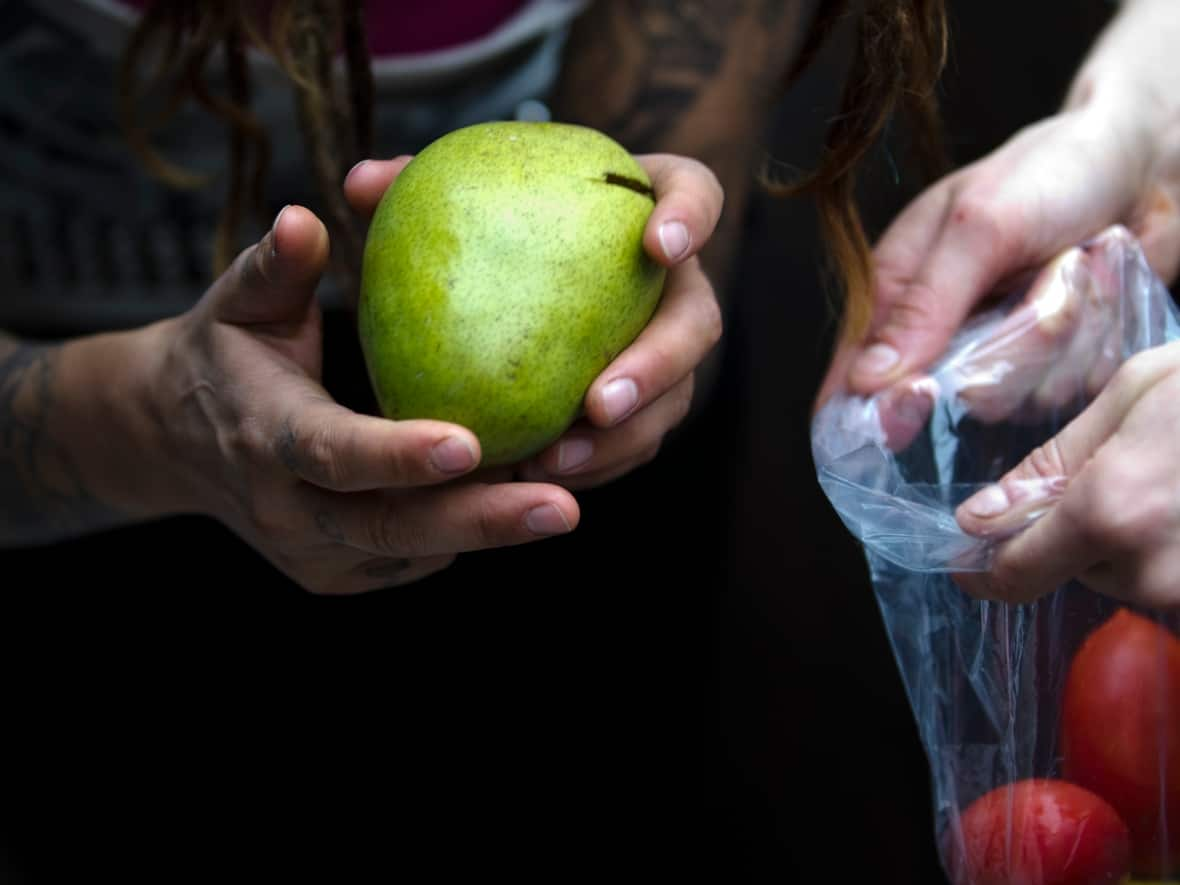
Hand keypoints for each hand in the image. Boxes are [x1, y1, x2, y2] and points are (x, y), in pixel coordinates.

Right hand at [150, 201, 578, 594]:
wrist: (172, 442)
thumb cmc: (225, 357)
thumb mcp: (238, 306)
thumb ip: (275, 268)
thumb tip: (305, 220)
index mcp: (265, 437)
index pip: (333, 453)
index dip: (398, 455)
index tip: (469, 443)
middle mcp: (288, 510)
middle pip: (391, 527)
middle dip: (481, 521)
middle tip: (563, 508)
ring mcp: (313, 553)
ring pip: (415, 550)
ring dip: (490, 529)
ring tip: (563, 500)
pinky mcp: (339, 575)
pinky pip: (415, 558)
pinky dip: (467, 533)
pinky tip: (521, 500)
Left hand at [345, 152, 724, 489]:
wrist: (504, 289)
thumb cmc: (485, 229)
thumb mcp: (447, 204)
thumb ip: (412, 189)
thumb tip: (360, 184)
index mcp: (641, 211)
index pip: (693, 196)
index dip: (690, 218)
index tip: (657, 246)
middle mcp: (668, 285)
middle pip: (697, 320)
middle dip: (660, 363)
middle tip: (602, 401)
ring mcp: (662, 350)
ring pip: (675, 397)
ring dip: (626, 436)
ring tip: (558, 462)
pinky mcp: (643, 406)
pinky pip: (634, 441)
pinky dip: (596, 464)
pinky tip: (538, 479)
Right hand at [816, 100, 1179, 411]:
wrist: (1148, 166)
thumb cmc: (1054, 172)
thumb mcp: (980, 228)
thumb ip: (925, 305)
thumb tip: (866, 379)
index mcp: (898, 291)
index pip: (855, 375)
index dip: (874, 405)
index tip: (917, 402)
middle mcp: (941, 332)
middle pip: (943, 399)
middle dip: (1002, 351)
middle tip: (1041, 296)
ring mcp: (996, 353)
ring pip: (1011, 398)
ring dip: (1058, 339)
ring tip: (1075, 271)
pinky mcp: (1048, 367)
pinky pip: (1061, 393)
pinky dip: (1090, 344)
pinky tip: (1099, 292)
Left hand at [953, 340, 1179, 608]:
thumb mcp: (1135, 394)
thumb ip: (1053, 462)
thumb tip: (980, 519)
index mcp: (1111, 513)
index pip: (1015, 576)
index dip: (986, 571)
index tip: (972, 563)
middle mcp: (1152, 571)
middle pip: (1074, 570)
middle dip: (1079, 528)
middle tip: (1133, 467)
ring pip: (1127, 579)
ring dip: (1133, 540)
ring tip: (1178, 477)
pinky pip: (1174, 583)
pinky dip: (1174, 549)